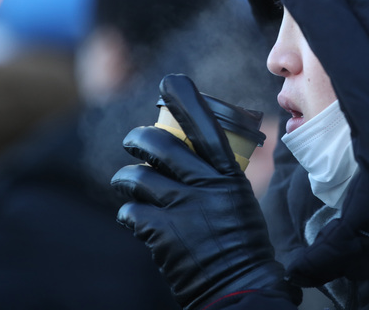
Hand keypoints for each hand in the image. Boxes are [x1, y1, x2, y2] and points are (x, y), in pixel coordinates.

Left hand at [111, 74, 299, 308]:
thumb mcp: (239, 199)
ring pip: (137, 177)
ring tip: (128, 185)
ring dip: (127, 179)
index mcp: (228, 174)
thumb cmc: (241, 241)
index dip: (186, 100)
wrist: (240, 285)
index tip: (170, 82)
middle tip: (134, 142)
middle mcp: (204, 186)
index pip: (205, 126)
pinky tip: (135, 218)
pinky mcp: (161, 234)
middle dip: (138, 138)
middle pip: (159, 144)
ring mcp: (181, 209)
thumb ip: (219, 174)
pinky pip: (129, 212)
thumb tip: (212, 149)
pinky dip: (128, 213)